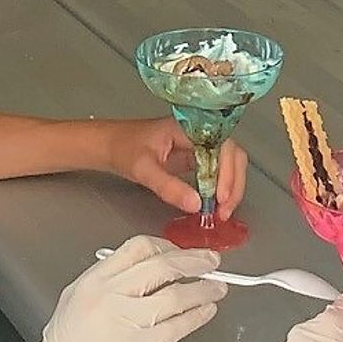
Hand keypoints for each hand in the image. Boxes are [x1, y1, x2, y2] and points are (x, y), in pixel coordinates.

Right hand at [0, 237, 224, 341]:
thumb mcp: (76, 301)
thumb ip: (108, 282)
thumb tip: (145, 269)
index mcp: (93, 281)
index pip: (137, 248)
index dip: (166, 246)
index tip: (179, 251)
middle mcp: (109, 296)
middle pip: (162, 266)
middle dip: (193, 261)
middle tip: (211, 262)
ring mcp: (125, 322)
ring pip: (175, 295)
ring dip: (203, 289)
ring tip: (218, 288)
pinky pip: (176, 326)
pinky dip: (197, 316)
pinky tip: (206, 311)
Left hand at [107, 117, 247, 218]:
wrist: (109, 145)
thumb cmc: (123, 148)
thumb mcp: (143, 169)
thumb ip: (168, 187)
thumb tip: (195, 205)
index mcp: (190, 128)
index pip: (222, 147)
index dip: (227, 172)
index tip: (220, 197)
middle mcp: (200, 134)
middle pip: (232, 155)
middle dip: (233, 184)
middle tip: (223, 211)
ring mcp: (199, 145)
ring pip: (229, 164)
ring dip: (229, 188)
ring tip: (220, 213)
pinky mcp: (196, 158)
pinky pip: (217, 172)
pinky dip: (219, 189)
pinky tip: (213, 205)